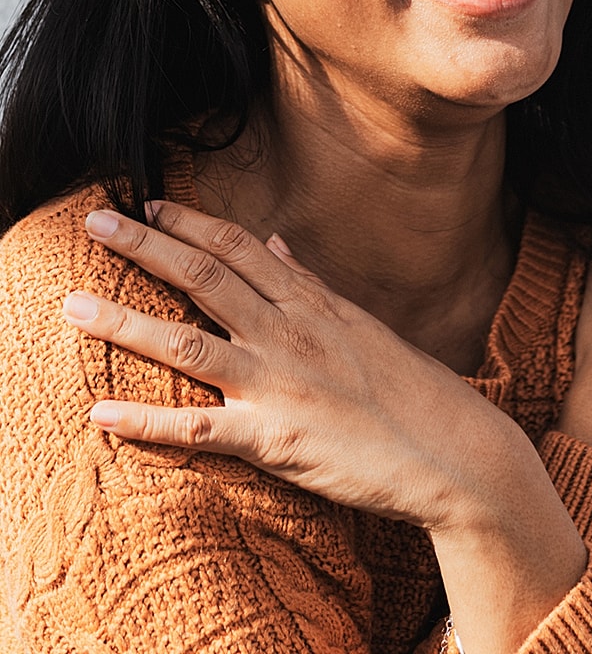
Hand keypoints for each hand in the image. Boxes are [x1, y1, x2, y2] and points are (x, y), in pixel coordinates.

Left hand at [65, 202, 546, 533]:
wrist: (457, 450)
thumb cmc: (416, 391)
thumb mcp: (366, 326)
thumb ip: (314, 287)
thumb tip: (280, 246)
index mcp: (317, 305)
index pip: (242, 249)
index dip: (191, 223)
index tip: (149, 203)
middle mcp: (294, 334)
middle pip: (206, 279)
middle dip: (145, 246)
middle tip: (96, 220)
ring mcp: (283, 384)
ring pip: (189, 344)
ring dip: (125, 321)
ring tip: (72, 303)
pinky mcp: (277, 439)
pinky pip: (200, 430)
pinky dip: (147, 422)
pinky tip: (100, 414)